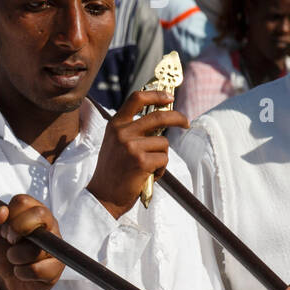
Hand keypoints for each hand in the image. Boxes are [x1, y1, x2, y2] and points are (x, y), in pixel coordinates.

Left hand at [0, 195, 64, 289]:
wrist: (5, 278)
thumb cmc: (0, 251)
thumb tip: (1, 211)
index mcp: (31, 211)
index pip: (23, 201)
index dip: (8, 216)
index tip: (2, 229)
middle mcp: (48, 224)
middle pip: (40, 214)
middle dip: (17, 228)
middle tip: (9, 241)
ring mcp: (56, 244)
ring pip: (36, 246)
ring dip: (15, 256)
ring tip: (14, 259)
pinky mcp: (57, 266)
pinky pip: (37, 269)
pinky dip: (21, 272)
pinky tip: (21, 271)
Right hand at [86, 89, 189, 218]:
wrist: (103, 195)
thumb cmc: (113, 170)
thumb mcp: (115, 143)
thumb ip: (131, 129)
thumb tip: (161, 117)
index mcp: (115, 124)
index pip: (137, 98)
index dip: (156, 95)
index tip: (169, 97)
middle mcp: (121, 132)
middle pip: (159, 116)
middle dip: (178, 118)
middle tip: (186, 123)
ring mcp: (131, 146)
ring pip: (163, 143)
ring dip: (161, 156)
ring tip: (148, 167)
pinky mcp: (141, 161)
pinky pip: (164, 159)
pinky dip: (160, 169)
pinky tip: (147, 175)